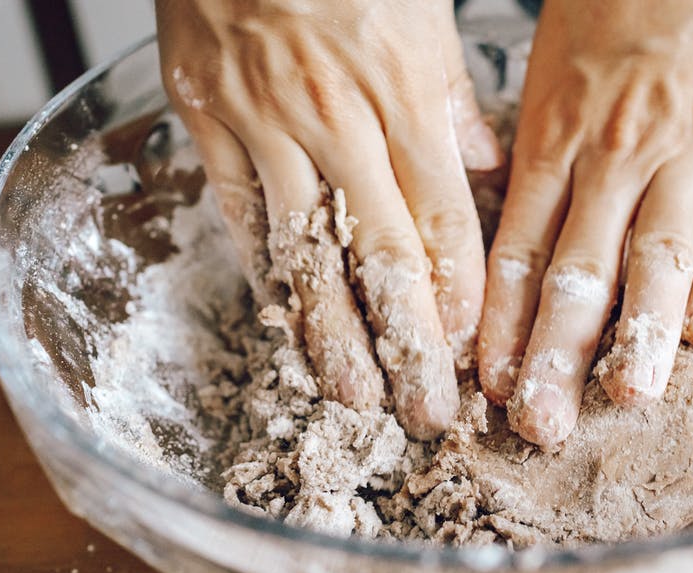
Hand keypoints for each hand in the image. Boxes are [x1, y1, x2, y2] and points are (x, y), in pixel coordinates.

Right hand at [156, 0, 502, 438]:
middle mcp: (336, 116)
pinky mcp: (206, 119)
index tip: (472, 355)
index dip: (458, 295)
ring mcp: (264, 121)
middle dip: (407, 342)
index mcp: (402, 90)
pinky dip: (265, 272)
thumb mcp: (422, 15)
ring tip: (355, 397)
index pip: (441, 218)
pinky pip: (238, 212)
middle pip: (379, 252)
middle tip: (425, 412)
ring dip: (332, 334)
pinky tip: (287, 323)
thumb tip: (486, 166)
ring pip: (304, 249)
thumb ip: (454, 99)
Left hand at [477, 0, 692, 446]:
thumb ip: (533, 161)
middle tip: (540, 424)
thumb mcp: (545, 78)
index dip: (500, 325)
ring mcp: (685, 151)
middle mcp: (613, 156)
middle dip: (555, 355)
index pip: (517, 251)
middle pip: (579, 272)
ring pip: (658, 259)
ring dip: (639, 336)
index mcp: (552, 140)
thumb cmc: (607, 10)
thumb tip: (508, 239)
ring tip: (623, 398)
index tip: (489, 385)